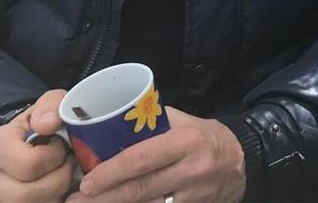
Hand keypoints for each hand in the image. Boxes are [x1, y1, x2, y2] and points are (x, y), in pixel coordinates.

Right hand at [0, 89, 74, 202]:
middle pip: (25, 194)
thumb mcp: (49, 105)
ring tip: (63, 174)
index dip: (55, 156)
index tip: (60, 144)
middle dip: (59, 179)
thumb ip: (51, 105)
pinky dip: (53, 200)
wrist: (32, 140)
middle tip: (68, 163)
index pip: (29, 164)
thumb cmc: (43, 123)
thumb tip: (48, 124)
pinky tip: (57, 187)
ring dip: (57, 193)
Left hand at [66, 107, 245, 202]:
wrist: (243, 162)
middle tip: (75, 201)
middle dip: (104, 199)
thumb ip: (152, 124)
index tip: (87, 181)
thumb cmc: (206, 136)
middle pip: (141, 189)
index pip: (143, 158)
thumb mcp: (184, 122)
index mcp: (186, 141)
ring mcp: (193, 195)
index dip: (112, 172)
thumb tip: (109, 124)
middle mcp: (191, 169)